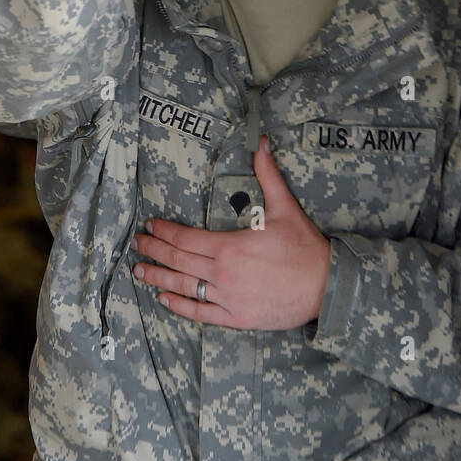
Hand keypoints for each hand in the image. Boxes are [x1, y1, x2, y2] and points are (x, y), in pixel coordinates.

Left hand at [131, 136, 330, 328]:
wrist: (325, 286)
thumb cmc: (304, 247)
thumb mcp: (284, 207)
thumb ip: (267, 175)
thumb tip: (261, 143)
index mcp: (229, 247)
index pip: (185, 238)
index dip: (164, 231)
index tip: (150, 225)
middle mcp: (222, 274)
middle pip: (177, 261)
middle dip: (153, 250)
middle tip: (136, 244)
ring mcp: (227, 298)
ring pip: (183, 287)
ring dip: (158, 278)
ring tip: (139, 271)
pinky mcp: (235, 318)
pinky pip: (200, 313)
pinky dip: (180, 306)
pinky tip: (165, 299)